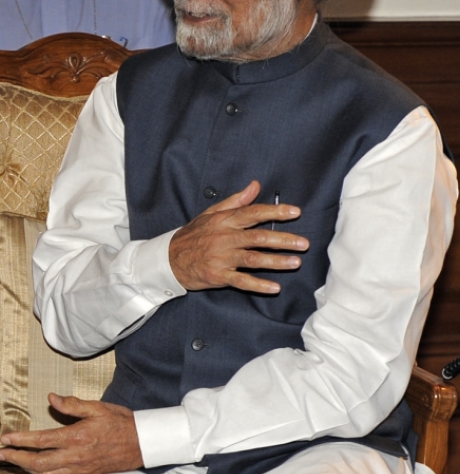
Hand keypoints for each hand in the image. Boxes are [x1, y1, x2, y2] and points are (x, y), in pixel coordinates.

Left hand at [0, 394, 141, 473]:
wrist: (143, 444)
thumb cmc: (120, 422)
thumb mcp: (97, 407)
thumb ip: (72, 404)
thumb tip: (51, 398)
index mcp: (76, 437)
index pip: (41, 441)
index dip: (20, 441)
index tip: (5, 438)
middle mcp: (75, 456)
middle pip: (38, 462)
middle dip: (16, 459)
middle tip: (0, 454)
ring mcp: (80, 468)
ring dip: (26, 468)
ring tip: (12, 461)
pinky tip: (35, 469)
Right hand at [168, 180, 306, 293]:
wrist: (169, 258)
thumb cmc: (193, 235)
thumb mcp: (211, 213)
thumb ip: (236, 201)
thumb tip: (255, 185)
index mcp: (224, 221)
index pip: (252, 213)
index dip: (274, 212)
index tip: (295, 212)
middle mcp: (224, 238)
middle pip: (257, 238)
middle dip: (282, 240)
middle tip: (303, 243)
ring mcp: (221, 258)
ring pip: (252, 259)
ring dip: (276, 261)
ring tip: (296, 262)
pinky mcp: (218, 275)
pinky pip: (241, 281)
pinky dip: (258, 285)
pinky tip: (274, 287)